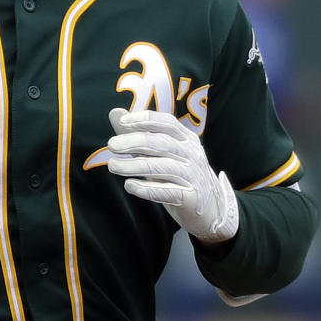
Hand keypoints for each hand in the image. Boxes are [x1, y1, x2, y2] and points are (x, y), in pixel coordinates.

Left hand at [106, 108, 238, 242]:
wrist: (208, 208)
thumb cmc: (177, 175)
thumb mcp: (159, 153)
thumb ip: (137, 133)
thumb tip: (114, 112)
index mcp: (186, 139)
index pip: (167, 123)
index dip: (145, 120)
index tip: (123, 122)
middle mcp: (192, 155)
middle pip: (162, 143)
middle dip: (135, 142)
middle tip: (111, 145)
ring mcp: (193, 176)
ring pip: (162, 167)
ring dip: (135, 165)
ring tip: (112, 166)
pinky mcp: (191, 197)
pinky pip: (167, 191)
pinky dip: (146, 189)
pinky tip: (129, 185)